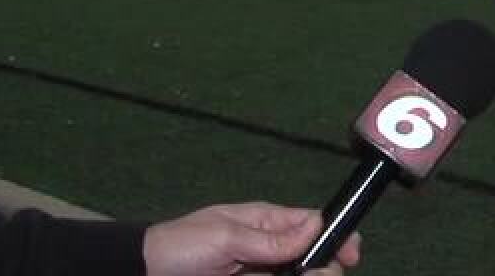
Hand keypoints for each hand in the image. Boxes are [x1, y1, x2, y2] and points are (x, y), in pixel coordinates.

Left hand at [142, 201, 360, 275]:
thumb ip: (269, 238)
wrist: (144, 274)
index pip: (312, 225)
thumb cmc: (182, 246)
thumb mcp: (224, 236)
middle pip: (314, 258)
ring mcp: (261, 274)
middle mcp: (270, 250)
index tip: (350, 254)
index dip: (336, 236)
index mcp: (266, 223)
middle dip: (324, 267)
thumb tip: (315, 228)